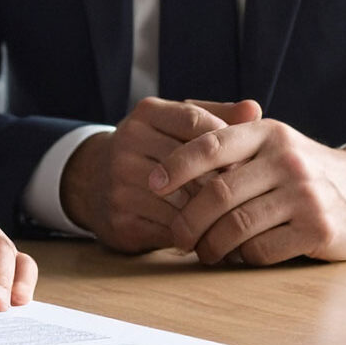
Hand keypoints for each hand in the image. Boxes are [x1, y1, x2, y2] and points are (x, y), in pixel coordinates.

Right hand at [60, 96, 260, 251]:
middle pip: (191, 166)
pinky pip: (170, 229)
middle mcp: (127, 144)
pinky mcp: (120, 219)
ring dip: (212, 213)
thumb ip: (216, 115)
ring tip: (236, 219)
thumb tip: (254, 109)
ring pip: (183, 201)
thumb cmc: (151, 149)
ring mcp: (119, 182)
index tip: (247, 161)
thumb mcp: (176, 124)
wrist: (91, 182)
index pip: (195, 122)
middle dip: (223, 183)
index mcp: (145, 115)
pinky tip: (210, 234)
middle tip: (250, 196)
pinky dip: (195, 235)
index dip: (226, 144)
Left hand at [152, 119, 345, 263]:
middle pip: (217, 193)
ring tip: (203, 252)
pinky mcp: (318, 229)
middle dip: (188, 220)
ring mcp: (305, 194)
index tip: (151, 183)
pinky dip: (243, 257)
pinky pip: (262, 250)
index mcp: (267, 133)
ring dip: (211, 245)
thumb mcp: (271, 142)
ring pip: (236, 226)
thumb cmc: (302, 170)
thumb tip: (171, 136)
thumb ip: (228, 138)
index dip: (176, 165)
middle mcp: (286, 159)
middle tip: (177, 237)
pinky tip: (239, 256)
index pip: (210, 145)